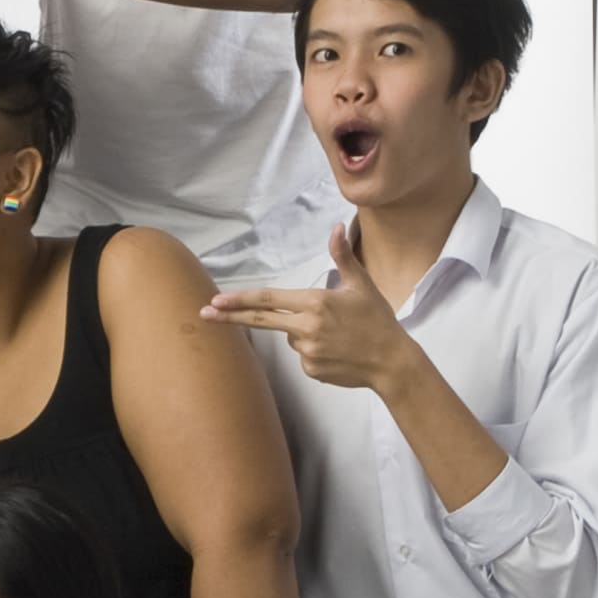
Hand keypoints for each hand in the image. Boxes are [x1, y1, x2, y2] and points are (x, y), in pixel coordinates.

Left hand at [200, 222, 405, 389]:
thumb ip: (342, 257)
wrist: (392, 362)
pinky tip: (336, 350)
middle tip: (204, 314)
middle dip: (229, 317)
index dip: (240, 299)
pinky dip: (314, 350)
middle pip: (261, 320)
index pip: (269, 299)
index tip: (216, 300)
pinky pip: (302, 355)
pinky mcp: (311, 370)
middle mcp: (306, 328)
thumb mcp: (361, 285)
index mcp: (315, 303)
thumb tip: (338, 227)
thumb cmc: (377, 320)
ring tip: (336, 333)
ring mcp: (307, 352)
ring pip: (290, 336)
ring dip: (303, 331)